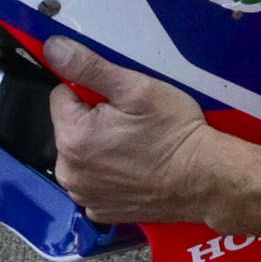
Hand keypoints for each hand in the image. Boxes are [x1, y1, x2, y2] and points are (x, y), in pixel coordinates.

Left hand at [45, 37, 229, 223]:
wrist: (206, 180)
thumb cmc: (175, 133)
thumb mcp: (136, 89)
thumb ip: (88, 67)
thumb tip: (54, 49)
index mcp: (72, 138)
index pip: (62, 96)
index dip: (91, 93)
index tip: (119, 102)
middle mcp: (70, 172)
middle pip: (70, 128)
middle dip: (94, 121)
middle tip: (133, 125)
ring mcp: (85, 196)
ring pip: (81, 155)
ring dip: (100, 148)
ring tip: (136, 147)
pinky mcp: (101, 212)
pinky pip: (94, 182)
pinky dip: (109, 175)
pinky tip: (135, 170)